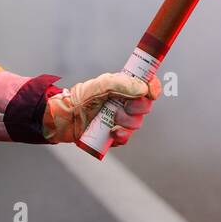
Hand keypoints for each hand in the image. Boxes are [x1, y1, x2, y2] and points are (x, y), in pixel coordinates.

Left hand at [43, 72, 161, 145]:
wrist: (66, 117)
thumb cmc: (82, 98)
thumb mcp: (101, 85)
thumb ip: (121, 84)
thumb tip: (143, 88)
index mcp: (124, 87)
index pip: (147, 86)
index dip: (154, 88)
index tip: (151, 92)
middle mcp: (125, 103)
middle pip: (145, 106)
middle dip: (136, 107)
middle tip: (122, 106)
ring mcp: (120, 119)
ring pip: (137, 123)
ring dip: (125, 121)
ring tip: (111, 118)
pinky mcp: (114, 134)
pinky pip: (127, 137)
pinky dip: (121, 135)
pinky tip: (112, 132)